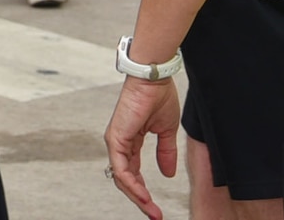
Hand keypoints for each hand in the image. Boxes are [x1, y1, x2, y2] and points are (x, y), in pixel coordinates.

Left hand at [104, 75, 179, 219]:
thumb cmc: (158, 96)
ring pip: (121, 178)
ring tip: (151, 210)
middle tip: (154, 215)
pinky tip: (143, 195)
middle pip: (126, 179)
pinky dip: (132, 184)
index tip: (156, 208)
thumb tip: (167, 174)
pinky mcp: (115, 138)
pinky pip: (121, 168)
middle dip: (140, 199)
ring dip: (137, 196)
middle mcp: (120, 143)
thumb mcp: (166, 131)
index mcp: (130, 141)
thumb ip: (165, 153)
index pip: (133, 173)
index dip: (143, 191)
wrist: (153, 78)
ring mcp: (116, 141)